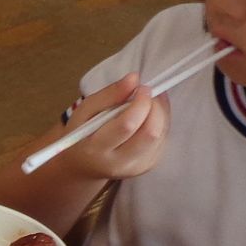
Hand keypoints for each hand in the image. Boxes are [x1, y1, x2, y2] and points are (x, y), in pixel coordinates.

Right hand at [55, 73, 171, 181]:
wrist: (83, 165)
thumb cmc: (82, 134)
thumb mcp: (85, 110)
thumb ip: (109, 94)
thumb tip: (135, 77)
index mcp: (96, 148)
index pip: (128, 125)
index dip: (141, 102)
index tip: (141, 87)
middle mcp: (118, 163)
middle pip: (151, 133)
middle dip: (156, 107)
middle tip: (147, 94)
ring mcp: (135, 168)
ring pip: (161, 136)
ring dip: (160, 114)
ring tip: (148, 104)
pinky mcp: (147, 166)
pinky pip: (163, 140)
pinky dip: (161, 123)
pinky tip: (148, 118)